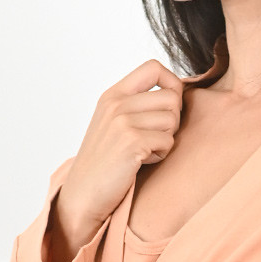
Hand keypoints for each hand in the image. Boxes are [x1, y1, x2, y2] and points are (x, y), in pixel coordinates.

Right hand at [44, 59, 184, 261]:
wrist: (83, 194)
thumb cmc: (104, 162)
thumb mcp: (112, 123)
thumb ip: (136, 104)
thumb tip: (176, 92)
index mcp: (112, 95)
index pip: (154, 67)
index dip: (172, 83)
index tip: (169, 106)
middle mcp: (116, 103)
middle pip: (172, 96)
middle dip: (172, 120)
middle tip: (155, 137)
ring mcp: (122, 122)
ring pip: (172, 119)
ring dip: (166, 139)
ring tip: (145, 151)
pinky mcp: (132, 142)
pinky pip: (168, 141)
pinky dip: (160, 155)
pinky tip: (142, 162)